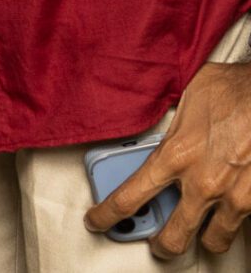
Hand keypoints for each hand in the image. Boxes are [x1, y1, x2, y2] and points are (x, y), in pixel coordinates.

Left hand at [87, 60, 250, 257]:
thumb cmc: (235, 90)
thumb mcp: (185, 100)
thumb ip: (169, 124)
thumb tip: (155, 122)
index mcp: (174, 156)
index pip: (128, 198)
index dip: (108, 215)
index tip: (99, 221)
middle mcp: (202, 183)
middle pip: (172, 236)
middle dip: (161, 244)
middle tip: (157, 242)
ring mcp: (234, 197)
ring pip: (213, 240)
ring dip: (202, 237)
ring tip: (197, 232)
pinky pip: (242, 226)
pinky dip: (233, 222)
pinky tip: (229, 211)